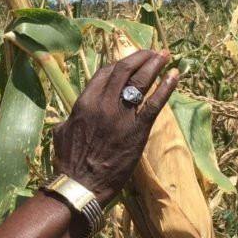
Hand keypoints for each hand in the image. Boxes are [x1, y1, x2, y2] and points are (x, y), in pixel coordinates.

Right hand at [52, 49, 178, 204]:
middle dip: (140, 57)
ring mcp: (121, 115)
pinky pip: (154, 104)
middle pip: (125, 70)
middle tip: (152, 52)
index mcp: (84, 102)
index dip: (119, 64)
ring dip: (154, 65)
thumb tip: (73, 115)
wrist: (81, 185)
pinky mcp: (137, 130)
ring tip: (164, 56)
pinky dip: (166, 88)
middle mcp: (103, 103)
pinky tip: (175, 76)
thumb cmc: (68, 162)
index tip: (129, 61)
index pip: (105, 73)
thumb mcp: (62, 132)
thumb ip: (72, 118)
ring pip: (140, 81)